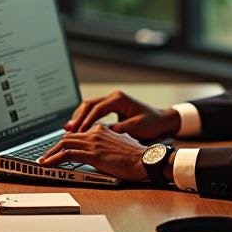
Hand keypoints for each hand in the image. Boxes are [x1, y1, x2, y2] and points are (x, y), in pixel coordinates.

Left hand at [39, 125, 147, 181]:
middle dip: (52, 148)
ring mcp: (93, 142)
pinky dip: (54, 159)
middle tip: (44, 157)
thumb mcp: (119, 146)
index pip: (77, 135)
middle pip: (67, 138)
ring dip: (50, 154)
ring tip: (41, 162)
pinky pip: (67, 154)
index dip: (64, 143)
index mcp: (101, 130)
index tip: (56, 151)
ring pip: (64, 144)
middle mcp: (95, 132)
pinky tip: (47, 165)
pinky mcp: (92, 153)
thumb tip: (100, 154)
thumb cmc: (136, 157)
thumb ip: (107, 146)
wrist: (145, 160)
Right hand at [65, 89, 180, 142]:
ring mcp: (112, 100)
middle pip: (88, 105)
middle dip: (77, 118)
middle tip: (68, 131)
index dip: (85, 122)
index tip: (78, 134)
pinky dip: (85, 118)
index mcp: (118, 99)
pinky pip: (94, 110)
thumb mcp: (136, 128)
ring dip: (79, 117)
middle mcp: (113, 97)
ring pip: (89, 106)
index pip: (96, 109)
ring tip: (69, 130)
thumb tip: (101, 134)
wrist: (162, 120)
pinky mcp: (111, 106)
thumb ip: (118, 130)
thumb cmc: (152, 123)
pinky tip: (79, 128)